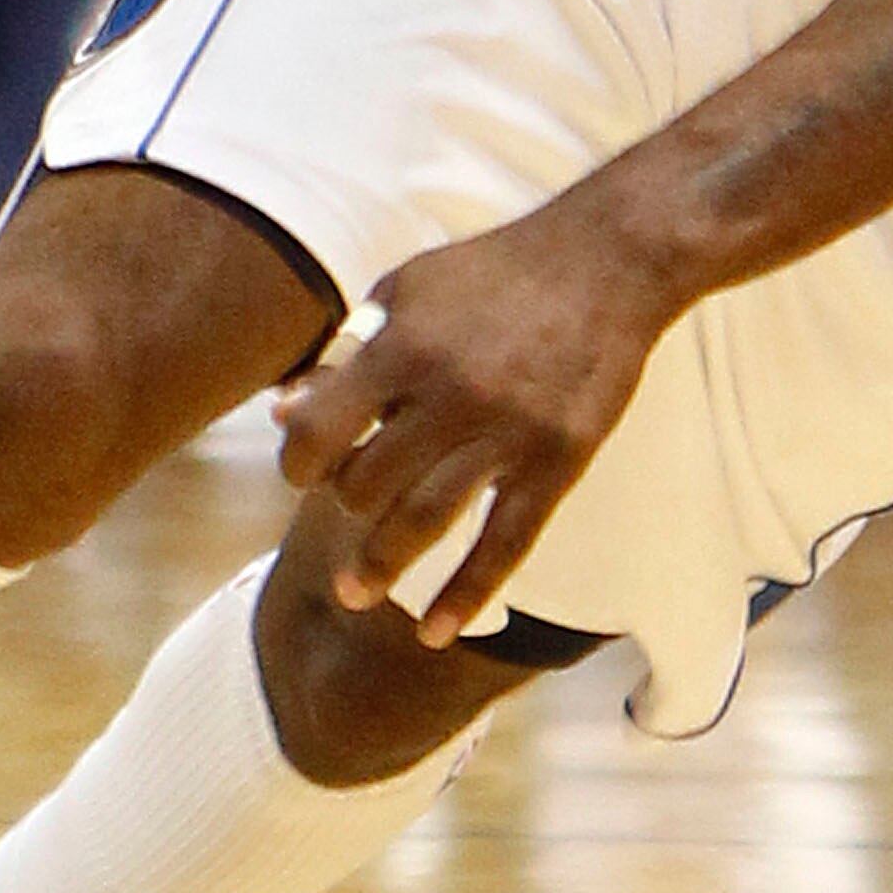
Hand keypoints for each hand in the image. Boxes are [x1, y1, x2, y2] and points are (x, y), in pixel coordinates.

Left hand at [270, 200, 674, 645]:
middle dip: (345, 503)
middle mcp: (451, 393)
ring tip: (354, 592)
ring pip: (425, 522)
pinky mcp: (557, 459)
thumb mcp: (408, 290)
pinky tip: (436, 632)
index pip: (322, 432)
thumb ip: (347, 353)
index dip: (299, 462)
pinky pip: (506, 543)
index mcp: (405, 346)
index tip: (303, 470)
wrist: (607, 260)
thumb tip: (284, 413)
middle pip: (368, 484)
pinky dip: (467, 594)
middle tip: (350, 505)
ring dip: (380, 566)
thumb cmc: (495, 273)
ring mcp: (508, 432)